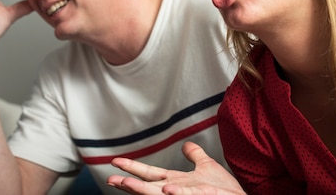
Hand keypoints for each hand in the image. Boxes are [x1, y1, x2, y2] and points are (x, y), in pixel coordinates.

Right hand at [107, 142, 245, 194]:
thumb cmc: (225, 190)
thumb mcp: (207, 166)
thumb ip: (195, 155)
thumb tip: (186, 145)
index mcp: (175, 182)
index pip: (149, 174)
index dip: (132, 168)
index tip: (115, 162)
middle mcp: (175, 191)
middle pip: (146, 186)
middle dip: (127, 183)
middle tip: (110, 179)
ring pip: (158, 194)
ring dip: (142, 190)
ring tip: (125, 184)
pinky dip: (174, 194)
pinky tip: (167, 189)